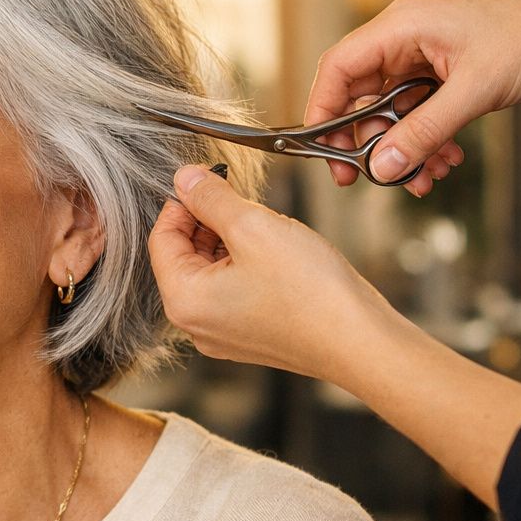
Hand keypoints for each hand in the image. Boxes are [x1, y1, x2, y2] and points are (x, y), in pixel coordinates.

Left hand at [149, 164, 400, 385]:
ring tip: (266, 227)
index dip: (182, 203)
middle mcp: (196, 325)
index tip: (207, 179)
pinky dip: (246, 264)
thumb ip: (211, 199)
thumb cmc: (310, 291)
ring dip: (230, 240)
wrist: (359, 341)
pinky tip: (277, 253)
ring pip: (211, 271)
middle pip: (184, 256)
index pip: (160, 240)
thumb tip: (184, 178)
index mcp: (184, 302)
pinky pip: (233, 290)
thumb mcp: (254, 226)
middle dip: (208, 221)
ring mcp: (222, 335)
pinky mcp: (249, 337)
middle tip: (241, 198)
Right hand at [307, 0, 520, 194]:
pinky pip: (415, 118)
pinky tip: (448, 162)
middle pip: (359, 97)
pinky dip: (426, 144)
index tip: (324, 152)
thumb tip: (381, 168)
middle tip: (368, 180)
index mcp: (401, 26)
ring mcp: (422, 60)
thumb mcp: (473, 90)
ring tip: (425, 180)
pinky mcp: (440, 79)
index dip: (323, 111)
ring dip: (403, 151)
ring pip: (389, 115)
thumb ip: (423, 131)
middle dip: (367, 143)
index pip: (339, 68)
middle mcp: (404, 40)